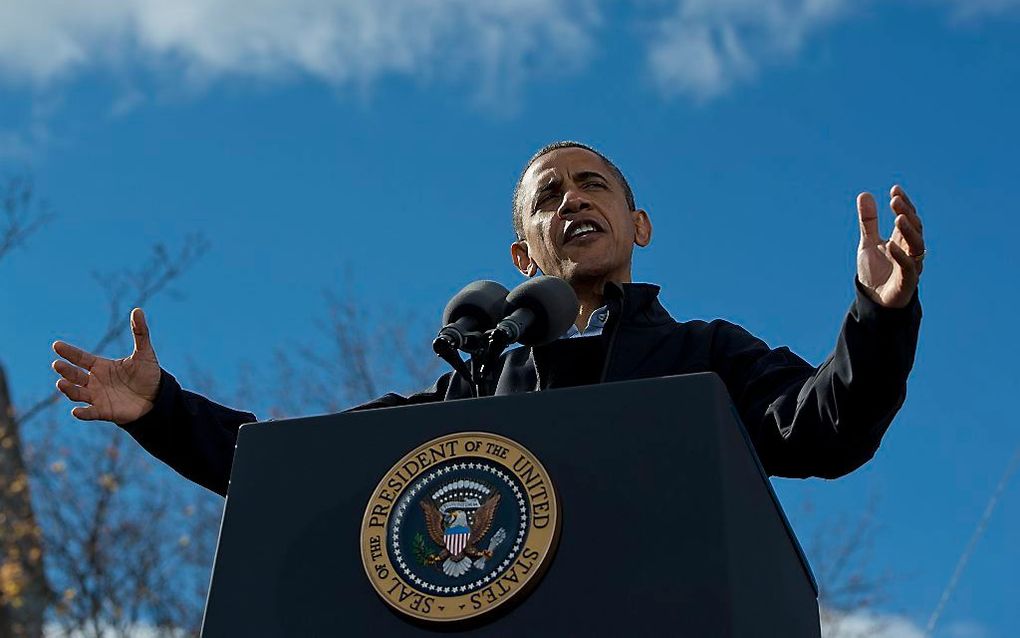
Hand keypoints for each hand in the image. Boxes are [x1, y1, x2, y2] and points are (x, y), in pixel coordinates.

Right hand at [52, 308, 160, 424]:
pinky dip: (83, 413)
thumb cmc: (148, 374)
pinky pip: (90, 413)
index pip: (81, 358)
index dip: (69, 352)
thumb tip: (138, 310)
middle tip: (58, 364)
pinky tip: (76, 411)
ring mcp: (98, 397)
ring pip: (77, 393)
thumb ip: (140, 333)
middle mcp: (95, 381)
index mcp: (101, 366)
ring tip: (61, 383)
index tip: (56, 345)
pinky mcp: (104, 411)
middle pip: (74, 375)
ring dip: (69, 389)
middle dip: (65, 370)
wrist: (157, 397)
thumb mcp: (144, 353)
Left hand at [856, 185, 924, 308]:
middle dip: (906, 213)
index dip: (904, 204)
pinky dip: (900, 256)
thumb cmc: (875, 271)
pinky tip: (890, 244)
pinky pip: (908, 267)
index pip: (908, 218)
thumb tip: (864, 194)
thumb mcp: (868, 243)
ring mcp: (911, 265)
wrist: (873, 300)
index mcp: (902, 240)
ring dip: (908, 231)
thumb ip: (868, 222)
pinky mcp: (907, 281)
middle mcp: (910, 250)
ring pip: (916, 245)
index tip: (895, 189)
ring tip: (898, 218)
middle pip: (914, 228)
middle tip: (895, 200)